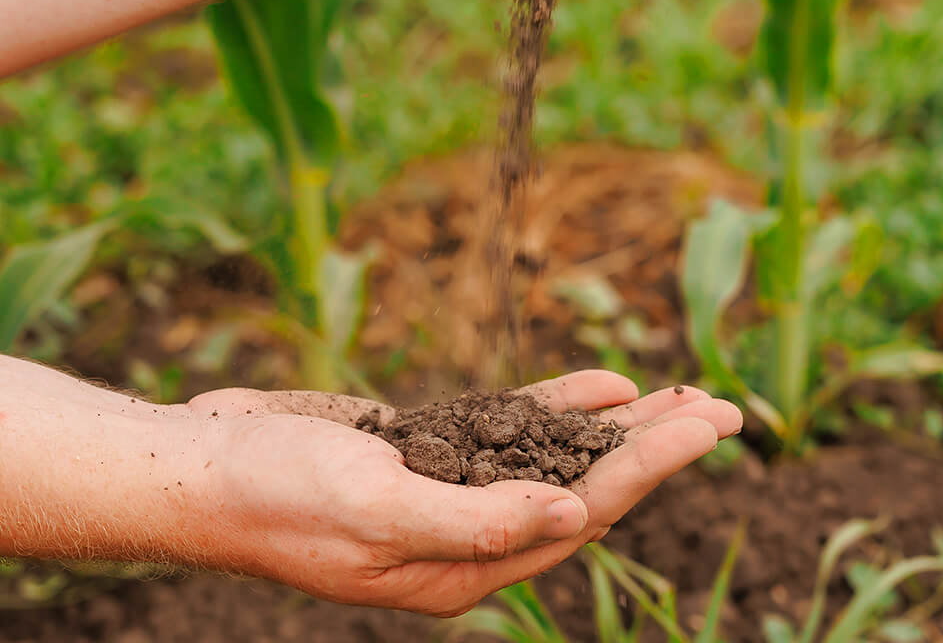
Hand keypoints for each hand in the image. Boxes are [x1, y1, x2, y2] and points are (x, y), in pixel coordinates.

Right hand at [187, 370, 740, 615]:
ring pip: (557, 458)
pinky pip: (511, 430)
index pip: (584, 514)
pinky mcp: (432, 452)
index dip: (651, 468)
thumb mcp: (372, 507)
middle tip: (723, 408)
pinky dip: (558, 408)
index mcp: (465, 568)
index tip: (707, 424)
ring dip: (618, 428)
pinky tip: (600, 387)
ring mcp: (453, 492)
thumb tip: (571, 514)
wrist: (208, 466)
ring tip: (677, 394)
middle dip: (656, 448)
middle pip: (587, 487)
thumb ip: (472, 521)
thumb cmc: (277, 490)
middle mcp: (471, 536)